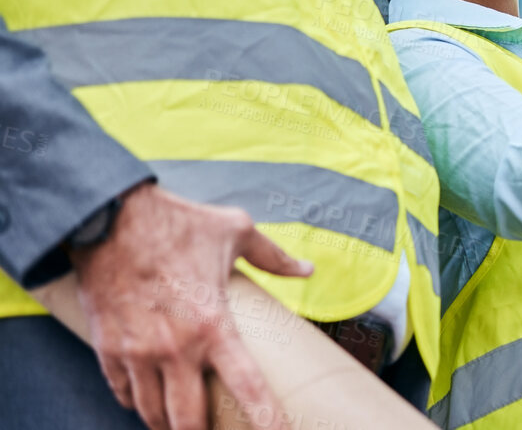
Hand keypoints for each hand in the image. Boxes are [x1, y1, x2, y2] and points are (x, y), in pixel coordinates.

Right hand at [67, 182, 313, 429]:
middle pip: (189, 419)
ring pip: (152, 414)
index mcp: (214, 324)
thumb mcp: (236, 231)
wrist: (111, 219)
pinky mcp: (108, 350)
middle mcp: (176, 348)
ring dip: (167, 423)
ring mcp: (138, 353)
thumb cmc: (179, 223)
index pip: (246, 384)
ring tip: (179, 422)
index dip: (266, 416)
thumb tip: (307, 269)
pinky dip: (136, 402)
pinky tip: (146, 401)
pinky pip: (123, 393)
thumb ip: (274, 257)